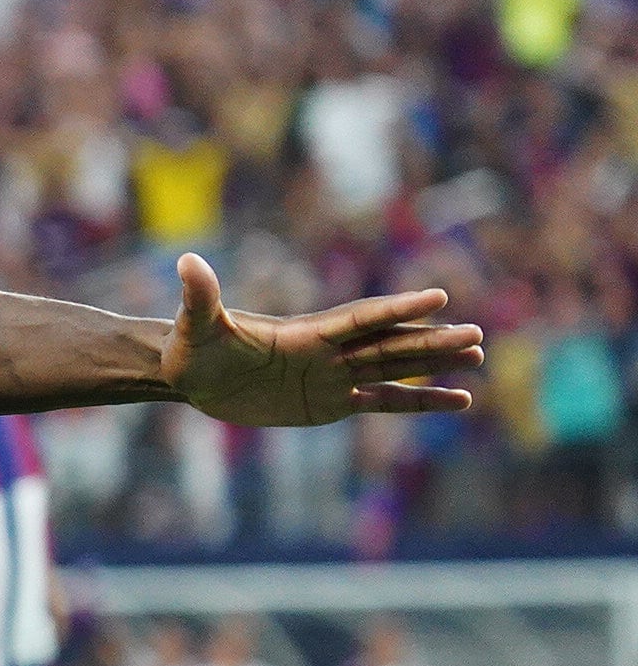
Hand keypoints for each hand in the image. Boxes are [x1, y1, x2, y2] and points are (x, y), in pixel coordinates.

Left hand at [162, 253, 483, 426]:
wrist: (194, 376)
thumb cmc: (193, 348)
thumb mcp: (196, 326)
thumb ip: (201, 297)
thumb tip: (187, 263)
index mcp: (305, 333)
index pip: (359, 319)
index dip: (395, 308)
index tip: (438, 297)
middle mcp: (328, 351)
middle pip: (389, 343)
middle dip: (431, 340)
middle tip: (478, 334)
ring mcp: (333, 376)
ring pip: (395, 368)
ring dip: (435, 363)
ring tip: (478, 357)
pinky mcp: (331, 402)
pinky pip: (385, 402)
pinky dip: (421, 401)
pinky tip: (459, 400)